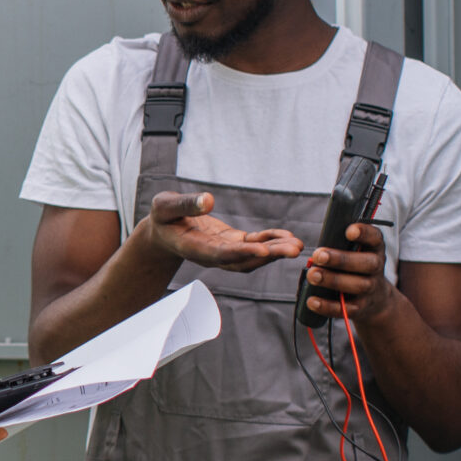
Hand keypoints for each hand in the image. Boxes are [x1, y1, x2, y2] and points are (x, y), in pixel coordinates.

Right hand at [140, 191, 302, 273]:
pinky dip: (270, 241)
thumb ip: (185, 204)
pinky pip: (253, 245)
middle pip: (243, 260)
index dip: (240, 253)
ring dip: (275, 252)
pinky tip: (287, 237)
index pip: (219, 254)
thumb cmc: (163, 217)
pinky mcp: (231, 243)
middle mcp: (212, 255)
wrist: (164, 231)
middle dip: (269, 256)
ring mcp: (224, 251)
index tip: (261, 250)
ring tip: (297, 246)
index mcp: (193, 248)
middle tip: (293, 250)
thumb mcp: (165, 205)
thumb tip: (209, 200)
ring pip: (252, 256)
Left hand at [301, 221, 395, 324]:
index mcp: (374, 248)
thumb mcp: (356, 251)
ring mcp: (371, 289)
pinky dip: (327, 306)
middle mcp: (376, 267)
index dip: (364, 233)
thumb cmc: (356, 267)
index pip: (374, 237)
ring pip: (357, 285)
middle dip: (342, 259)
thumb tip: (317, 247)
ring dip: (333, 280)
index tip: (349, 231)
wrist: (376, 299)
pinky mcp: (361, 308)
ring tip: (312, 275)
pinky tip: (312, 301)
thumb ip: (341, 244)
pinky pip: (346, 309)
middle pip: (366, 263)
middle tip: (318, 255)